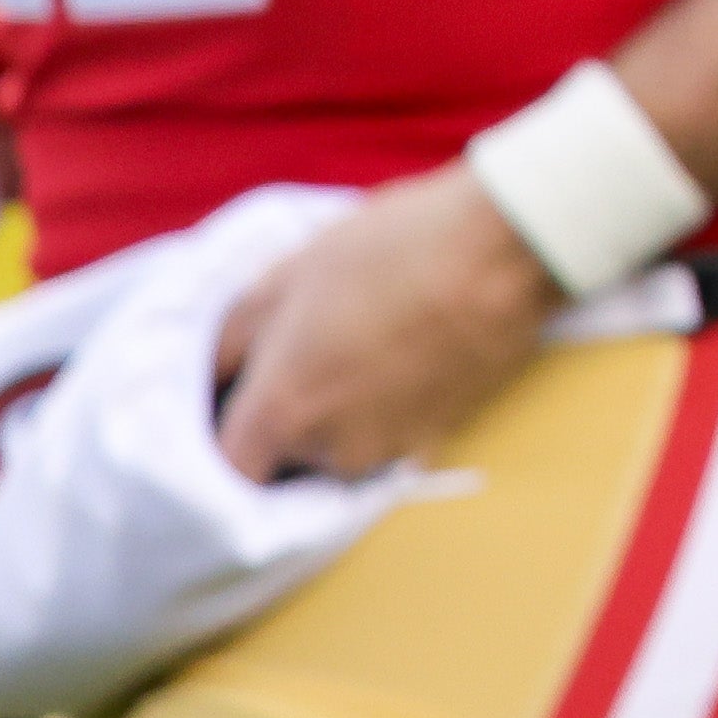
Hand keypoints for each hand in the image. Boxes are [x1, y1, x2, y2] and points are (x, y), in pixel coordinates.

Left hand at [216, 168, 555, 481]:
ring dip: (337, 416)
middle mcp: (332, 449)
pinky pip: (390, 439)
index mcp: (282, 410)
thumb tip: (211, 377)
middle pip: (284, 463)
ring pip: (339, 451)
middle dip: (284, 421)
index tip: (229, 406)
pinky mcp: (442, 438)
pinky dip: (385, 412)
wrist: (507, 248)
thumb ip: (231, 339)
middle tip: (301, 358)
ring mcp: (393, 449)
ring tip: (358, 351)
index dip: (220, 439)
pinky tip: (399, 360)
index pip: (226, 469)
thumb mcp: (288, 274)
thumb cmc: (390, 250)